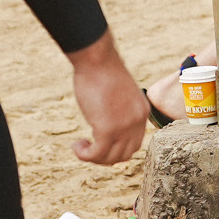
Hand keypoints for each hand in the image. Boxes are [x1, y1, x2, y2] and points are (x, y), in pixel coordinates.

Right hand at [66, 31, 148, 164]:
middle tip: (90, 148)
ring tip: (81, 146)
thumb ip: (118, 109)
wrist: (97, 60)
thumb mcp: (118, 93)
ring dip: (94, 157)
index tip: (101, 143)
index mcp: (142, 112)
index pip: (135, 143)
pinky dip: (85, 155)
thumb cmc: (102, 71)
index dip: (117, 148)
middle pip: (125, 154)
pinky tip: (77, 146)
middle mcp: (137, 121)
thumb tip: (106, 121)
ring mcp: (124, 127)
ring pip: (111, 158)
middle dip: (106, 156)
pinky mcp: (107, 129)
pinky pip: (96, 154)